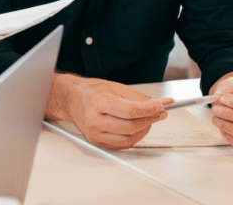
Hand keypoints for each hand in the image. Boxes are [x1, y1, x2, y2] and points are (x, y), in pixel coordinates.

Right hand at [50, 75, 168, 149]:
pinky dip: (134, 137)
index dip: (149, 110)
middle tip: (159, 113)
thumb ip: (138, 98)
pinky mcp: (97, 142)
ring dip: (144, 130)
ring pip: (129, 139)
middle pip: (131, 126)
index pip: (129, 111)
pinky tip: (138, 128)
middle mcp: (93, 119)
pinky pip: (122, 145)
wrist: (71, 100)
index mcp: (97, 101)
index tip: (160, 106)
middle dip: (150, 120)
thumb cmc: (92, 92)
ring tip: (149, 120)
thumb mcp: (115, 87)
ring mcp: (94, 133)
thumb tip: (160, 105)